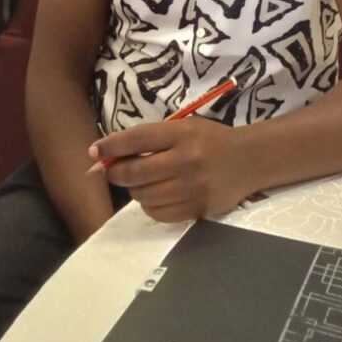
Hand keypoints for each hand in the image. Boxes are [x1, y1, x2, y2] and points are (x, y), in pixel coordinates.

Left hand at [89, 118, 250, 223]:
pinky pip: (158, 213)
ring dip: (134, 189)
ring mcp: (192, 187)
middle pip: (136, 171)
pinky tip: (154, 195)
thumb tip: (107, 156)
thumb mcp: (184, 128)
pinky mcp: (197, 209)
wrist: (248, 160)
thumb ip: (150, 140)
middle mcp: (186, 160)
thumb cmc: (210, 139)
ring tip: (140, 181)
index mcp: (182, 134)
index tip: (93, 151)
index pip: (138, 139)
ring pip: (144, 195)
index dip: (111, 146)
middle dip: (116, 172)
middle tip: (112, 171)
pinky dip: (149, 205)